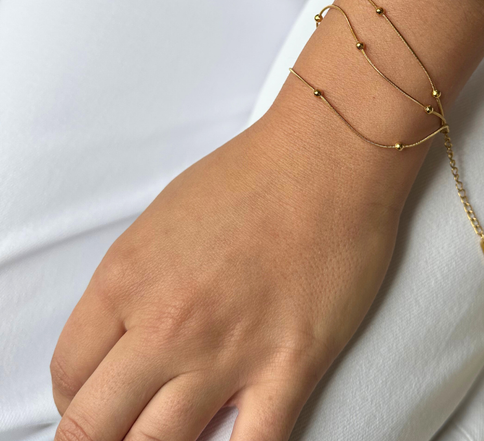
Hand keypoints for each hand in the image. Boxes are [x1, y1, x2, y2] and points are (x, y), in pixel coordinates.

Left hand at [50, 95, 404, 440]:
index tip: (99, 396)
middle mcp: (167, 325)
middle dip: (100, 437)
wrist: (328, 157)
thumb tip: (132, 342)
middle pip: (95, 427)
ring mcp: (229, 352)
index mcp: (127, 279)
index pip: (68, 373)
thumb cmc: (251, 174)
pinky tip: (227, 439)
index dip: (76, 395)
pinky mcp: (291, 365)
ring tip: (171, 434)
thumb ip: (135, 286)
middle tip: (122, 429)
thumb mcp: (163, 218)